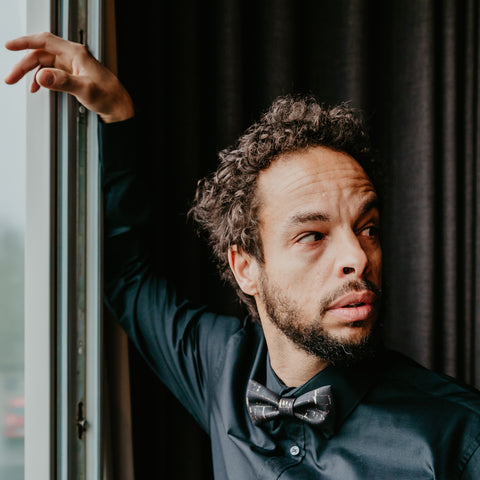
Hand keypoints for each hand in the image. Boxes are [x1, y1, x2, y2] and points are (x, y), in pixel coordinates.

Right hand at [5, 32, 133, 122]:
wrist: (120, 108)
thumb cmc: (110, 97)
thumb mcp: (85, 90)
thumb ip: (63, 82)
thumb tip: (42, 76)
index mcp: (76, 53)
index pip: (44, 41)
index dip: (25, 42)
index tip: (9, 46)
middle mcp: (73, 56)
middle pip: (41, 53)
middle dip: (24, 64)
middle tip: (11, 78)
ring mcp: (73, 66)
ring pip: (45, 63)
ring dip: (31, 73)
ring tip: (22, 85)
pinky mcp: (74, 76)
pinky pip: (52, 72)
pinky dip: (42, 78)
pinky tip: (37, 87)